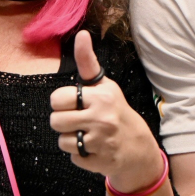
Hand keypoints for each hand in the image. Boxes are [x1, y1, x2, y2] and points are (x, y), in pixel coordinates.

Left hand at [49, 31, 165, 191]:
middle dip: (64, 122)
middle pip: (56, 121)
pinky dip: (81, 155)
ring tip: (88, 135)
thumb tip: (81, 34)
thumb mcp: (104, 85)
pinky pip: (73, 158)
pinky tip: (95, 149)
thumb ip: (87, 62)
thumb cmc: (115, 111)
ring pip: (62, 141)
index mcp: (100, 96)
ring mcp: (101, 141)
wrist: (138, 147)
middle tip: (81, 121)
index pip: (57, 99)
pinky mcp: (99, 161)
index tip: (77, 104)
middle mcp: (102, 118)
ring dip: (72, 140)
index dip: (63, 102)